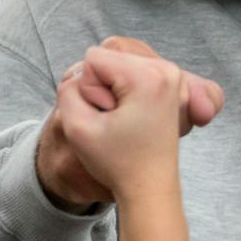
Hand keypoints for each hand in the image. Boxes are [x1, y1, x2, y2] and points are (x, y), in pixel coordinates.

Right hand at [35, 37, 222, 210]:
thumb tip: (80, 73)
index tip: (107, 117)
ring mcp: (173, 75)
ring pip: (121, 59)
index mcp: (148, 76)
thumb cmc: (117, 163)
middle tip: (117, 118)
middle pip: (110, 53)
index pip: (93, 58)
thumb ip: (66, 89)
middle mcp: (167, 69)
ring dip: (113, 85)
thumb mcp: (75, 128)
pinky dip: (126, 85)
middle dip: (102, 84)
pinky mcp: (172, 83)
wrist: (150, 187)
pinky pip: (134, 67)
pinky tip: (132, 112)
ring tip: (126, 117)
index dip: (89, 89)